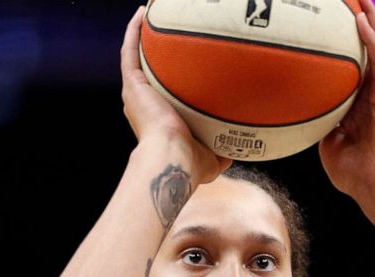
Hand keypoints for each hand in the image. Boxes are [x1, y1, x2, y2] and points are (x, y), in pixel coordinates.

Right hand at [121, 6, 231, 183]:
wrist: (173, 160)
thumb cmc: (192, 164)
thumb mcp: (213, 157)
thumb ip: (225, 148)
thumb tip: (244, 146)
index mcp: (159, 118)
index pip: (163, 91)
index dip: (170, 76)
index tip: (184, 63)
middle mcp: (144, 103)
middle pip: (148, 70)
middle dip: (155, 52)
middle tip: (166, 33)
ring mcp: (135, 93)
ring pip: (135, 56)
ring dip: (140, 35)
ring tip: (150, 13)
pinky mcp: (132, 85)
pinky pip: (130, 52)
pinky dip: (134, 32)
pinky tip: (143, 13)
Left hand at [319, 0, 374, 201]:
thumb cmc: (358, 177)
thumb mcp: (329, 149)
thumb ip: (320, 129)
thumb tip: (301, 114)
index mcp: (354, 106)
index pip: (344, 68)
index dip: (335, 47)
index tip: (320, 27)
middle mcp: (369, 94)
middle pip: (361, 51)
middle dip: (354, 25)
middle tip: (344, 2)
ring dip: (368, 21)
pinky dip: (372, 40)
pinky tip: (362, 20)